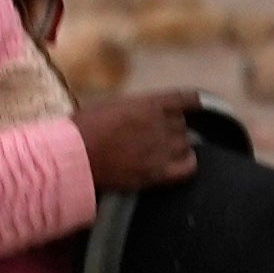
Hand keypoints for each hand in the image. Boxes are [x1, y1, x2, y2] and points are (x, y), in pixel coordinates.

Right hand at [78, 91, 205, 192]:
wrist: (74, 157)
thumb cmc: (83, 129)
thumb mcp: (110, 106)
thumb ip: (133, 108)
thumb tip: (142, 114)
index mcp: (148, 105)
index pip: (184, 99)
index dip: (194, 101)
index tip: (198, 104)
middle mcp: (159, 125)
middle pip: (182, 124)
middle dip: (172, 127)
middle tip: (157, 134)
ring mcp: (160, 150)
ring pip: (185, 143)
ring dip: (177, 144)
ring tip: (162, 149)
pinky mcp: (157, 173)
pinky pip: (188, 168)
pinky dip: (189, 163)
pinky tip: (185, 161)